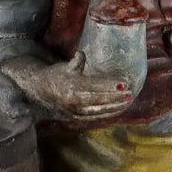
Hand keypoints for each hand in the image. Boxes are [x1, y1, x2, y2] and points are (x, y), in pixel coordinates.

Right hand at [3, 51, 135, 118]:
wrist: (40, 91)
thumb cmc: (56, 75)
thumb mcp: (65, 67)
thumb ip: (76, 62)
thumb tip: (81, 53)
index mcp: (71, 85)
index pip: (94, 85)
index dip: (110, 85)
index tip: (124, 83)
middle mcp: (72, 100)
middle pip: (98, 100)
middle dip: (115, 98)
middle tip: (130, 94)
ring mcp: (74, 111)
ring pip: (98, 111)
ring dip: (114, 107)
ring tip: (128, 102)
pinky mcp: (76, 117)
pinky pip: (94, 116)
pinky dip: (107, 113)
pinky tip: (118, 109)